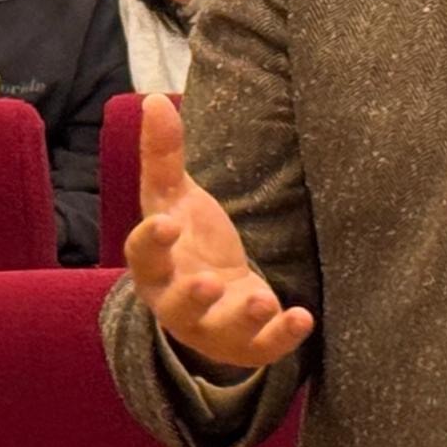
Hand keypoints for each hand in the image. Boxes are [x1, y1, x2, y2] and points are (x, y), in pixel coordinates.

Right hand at [125, 92, 313, 371]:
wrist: (216, 295)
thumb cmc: (189, 241)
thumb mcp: (174, 198)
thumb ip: (163, 155)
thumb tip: (154, 99)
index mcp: (155, 266)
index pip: (143, 257)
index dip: (151, 243)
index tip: (167, 225)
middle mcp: (177, 302)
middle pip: (177, 307)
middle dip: (193, 298)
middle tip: (209, 283)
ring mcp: (212, 327)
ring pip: (220, 332)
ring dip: (242, 319)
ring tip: (263, 300)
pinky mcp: (245, 343)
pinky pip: (262, 348)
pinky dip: (281, 337)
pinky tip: (303, 317)